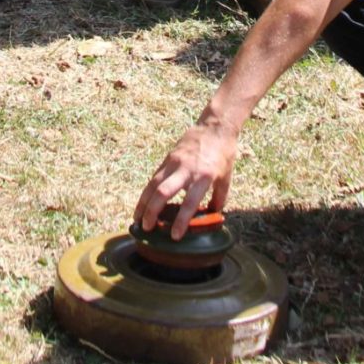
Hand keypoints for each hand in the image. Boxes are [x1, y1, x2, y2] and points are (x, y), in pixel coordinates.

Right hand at [134, 118, 238, 238]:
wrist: (215, 127)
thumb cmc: (223, 154)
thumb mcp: (226, 178)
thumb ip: (219, 199)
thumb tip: (212, 217)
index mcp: (204, 176)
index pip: (190, 202)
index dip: (181, 220)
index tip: (174, 236)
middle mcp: (186, 169)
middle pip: (164, 191)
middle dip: (153, 211)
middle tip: (147, 228)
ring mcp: (174, 162)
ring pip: (153, 183)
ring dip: (143, 203)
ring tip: (137, 220)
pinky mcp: (168, 158)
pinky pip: (154, 177)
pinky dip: (147, 192)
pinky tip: (142, 204)